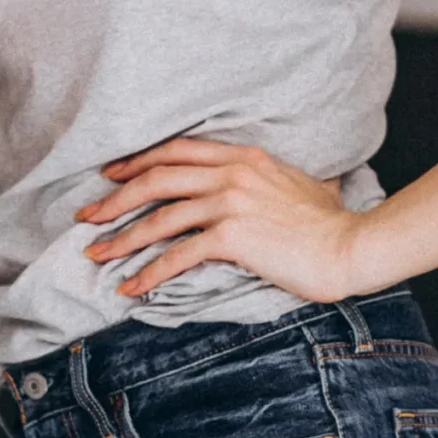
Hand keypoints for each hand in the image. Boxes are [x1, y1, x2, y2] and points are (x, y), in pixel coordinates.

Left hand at [75, 138, 368, 303]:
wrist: (350, 245)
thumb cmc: (328, 222)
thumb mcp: (292, 181)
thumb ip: (262, 176)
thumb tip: (255, 182)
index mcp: (243, 155)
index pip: (176, 151)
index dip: (138, 162)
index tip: (111, 175)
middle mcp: (232, 173)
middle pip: (157, 179)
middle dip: (115, 198)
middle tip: (87, 215)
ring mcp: (230, 203)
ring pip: (160, 217)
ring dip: (122, 237)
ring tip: (96, 254)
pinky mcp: (233, 237)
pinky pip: (178, 254)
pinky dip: (149, 272)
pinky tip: (131, 287)